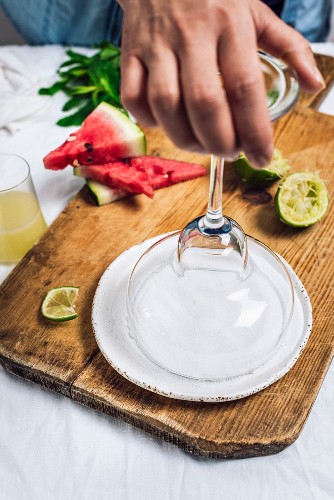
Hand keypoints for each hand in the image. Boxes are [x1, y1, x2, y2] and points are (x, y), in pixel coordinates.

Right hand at [118, 0, 323, 165]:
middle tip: (230, 152)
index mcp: (230, 24)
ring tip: (202, 145)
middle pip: (204, 102)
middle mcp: (192, 34)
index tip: (261, 157)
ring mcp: (156, 44)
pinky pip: (133, 97)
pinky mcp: (130, 51)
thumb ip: (288, 47)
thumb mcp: (256, 12)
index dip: (254, 131)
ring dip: (185, 138)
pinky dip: (149, 121)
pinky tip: (168, 124)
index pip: (244, 87)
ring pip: (165, 105)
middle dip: (219, 141)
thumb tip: (314, 83)